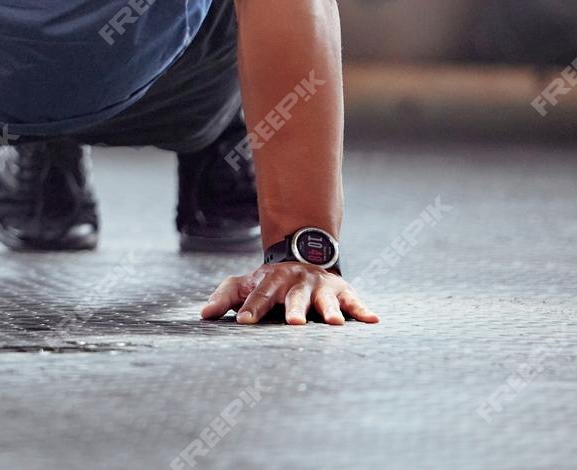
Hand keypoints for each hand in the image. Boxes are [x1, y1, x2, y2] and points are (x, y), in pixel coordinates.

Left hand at [200, 262, 377, 325]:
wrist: (301, 252)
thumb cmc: (268, 281)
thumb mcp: (244, 284)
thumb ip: (225, 298)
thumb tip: (204, 315)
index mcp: (271, 281)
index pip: (259, 295)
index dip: (251, 307)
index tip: (243, 321)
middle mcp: (296, 281)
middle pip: (294, 296)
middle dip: (295, 308)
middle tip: (295, 322)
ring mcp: (320, 286)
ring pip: (324, 299)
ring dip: (329, 310)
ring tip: (335, 323)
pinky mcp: (342, 290)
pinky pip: (354, 300)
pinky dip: (362, 310)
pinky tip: (372, 320)